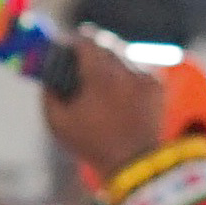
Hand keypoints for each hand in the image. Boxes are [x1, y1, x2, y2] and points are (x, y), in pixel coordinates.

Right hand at [34, 25, 173, 184]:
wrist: (135, 163)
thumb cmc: (92, 144)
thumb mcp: (58, 123)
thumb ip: (49, 94)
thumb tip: (48, 77)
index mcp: (100, 75)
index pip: (86, 41)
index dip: (72, 41)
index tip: (65, 44)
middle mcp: (125, 69)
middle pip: (106, 44)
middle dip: (92, 49)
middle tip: (80, 58)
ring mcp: (144, 76)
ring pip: (123, 56)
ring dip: (109, 62)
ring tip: (100, 79)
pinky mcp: (157, 85)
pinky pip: (137, 70)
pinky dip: (126, 76)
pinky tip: (119, 93)